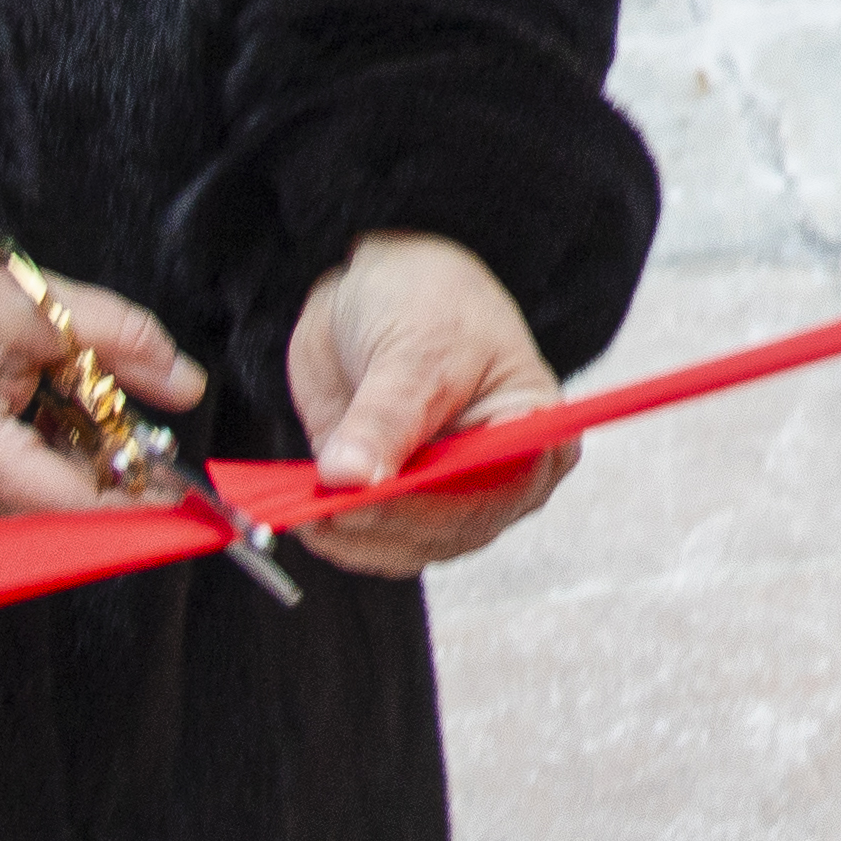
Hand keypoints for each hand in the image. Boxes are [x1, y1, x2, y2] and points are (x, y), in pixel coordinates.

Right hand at [0, 249, 197, 534]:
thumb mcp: (28, 305)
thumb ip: (119, 339)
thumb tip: (187, 385)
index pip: (79, 506)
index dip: (144, 503)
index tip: (196, 495)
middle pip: (67, 523)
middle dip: (117, 483)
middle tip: (143, 438)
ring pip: (45, 527)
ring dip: (82, 483)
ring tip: (73, 416)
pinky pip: (15, 519)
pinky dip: (46, 482)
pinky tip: (44, 433)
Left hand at [281, 233, 575, 574]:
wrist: (373, 293)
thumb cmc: (425, 300)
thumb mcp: (414, 344)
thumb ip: (387, 415)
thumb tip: (353, 477)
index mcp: (534, 432)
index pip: (507, 482)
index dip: (451, 498)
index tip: (390, 491)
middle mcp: (500, 478)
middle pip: (453, 526)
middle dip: (390, 520)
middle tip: (334, 503)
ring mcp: (446, 500)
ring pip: (408, 547)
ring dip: (355, 536)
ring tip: (309, 508)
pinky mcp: (393, 507)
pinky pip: (368, 542)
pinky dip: (334, 536)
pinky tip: (305, 513)